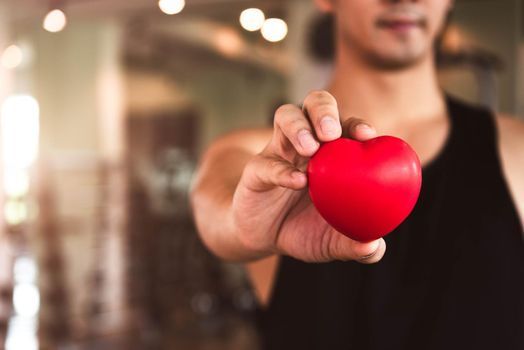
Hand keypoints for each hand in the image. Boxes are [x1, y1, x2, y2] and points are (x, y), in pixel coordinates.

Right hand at [232, 90, 385, 262]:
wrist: (263, 238)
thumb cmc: (304, 230)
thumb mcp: (332, 242)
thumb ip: (354, 245)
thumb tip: (374, 247)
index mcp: (332, 154)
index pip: (347, 126)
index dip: (357, 125)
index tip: (367, 135)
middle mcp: (307, 144)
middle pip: (316, 104)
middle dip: (324, 110)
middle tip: (332, 133)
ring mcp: (279, 152)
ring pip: (286, 116)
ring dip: (299, 127)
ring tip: (310, 148)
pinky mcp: (256, 169)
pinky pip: (266, 162)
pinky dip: (281, 170)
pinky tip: (296, 182)